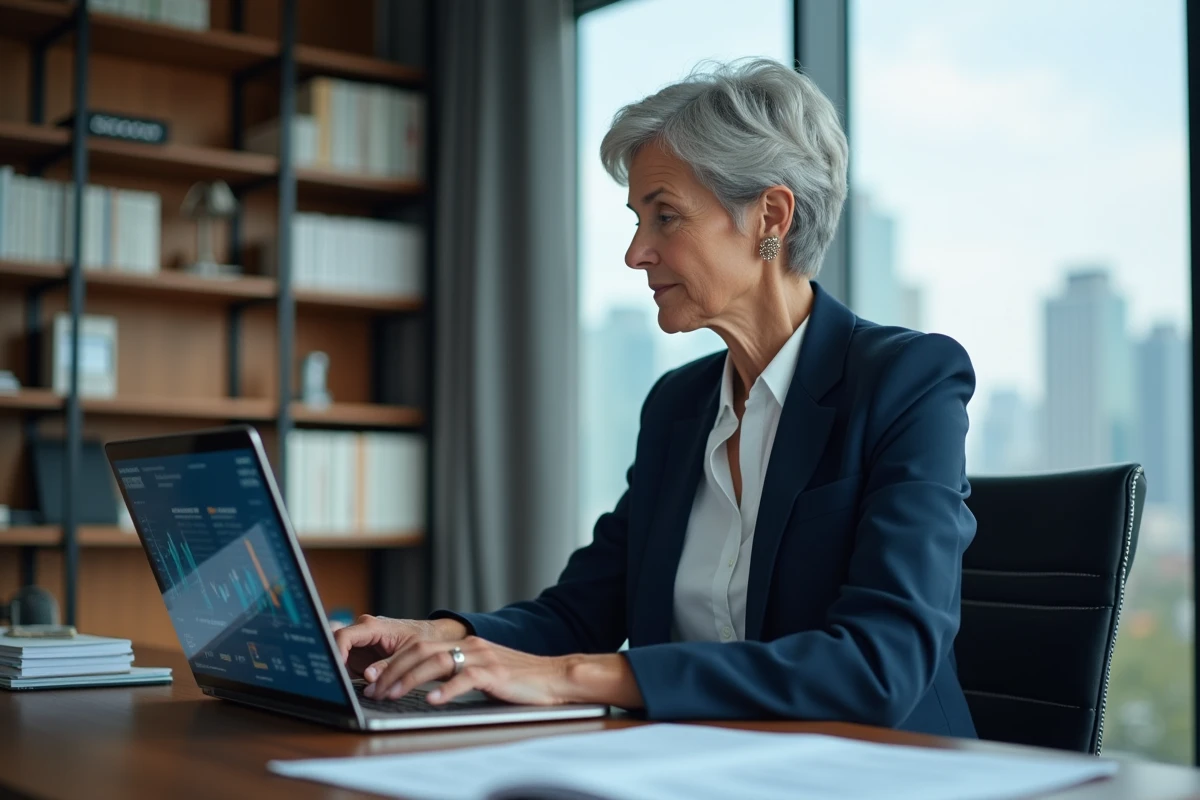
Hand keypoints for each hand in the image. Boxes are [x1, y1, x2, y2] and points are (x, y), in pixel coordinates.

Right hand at [332, 614, 466, 677]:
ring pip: (337, 655)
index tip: (335, 670)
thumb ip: (388, 665)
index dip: (336, 653)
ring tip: (339, 687)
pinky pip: (345, 665)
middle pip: (335, 644)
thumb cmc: (423, 638)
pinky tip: (346, 687)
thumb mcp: (409, 653)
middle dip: (332, 662)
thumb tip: (369, 677)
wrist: (431, 637)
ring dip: (337, 671)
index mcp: (373, 626)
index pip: (344, 636)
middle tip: (333, 682)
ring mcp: (359, 644)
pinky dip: (344, 676)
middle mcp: (362, 632)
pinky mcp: (360, 656)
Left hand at [363, 635, 574, 705]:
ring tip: (391, 695)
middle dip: (392, 671)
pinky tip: (432, 701)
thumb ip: (456, 672)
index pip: (419, 646)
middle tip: (373, 689)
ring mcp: (483, 657)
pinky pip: (466, 678)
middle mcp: (470, 645)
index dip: (393, 661)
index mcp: (465, 643)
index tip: (372, 677)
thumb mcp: (481, 671)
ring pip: (437, 661)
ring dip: (409, 679)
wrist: (555, 676)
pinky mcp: (496, 673)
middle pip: (421, 651)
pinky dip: (446, 690)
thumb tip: (424, 684)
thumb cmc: (519, 680)